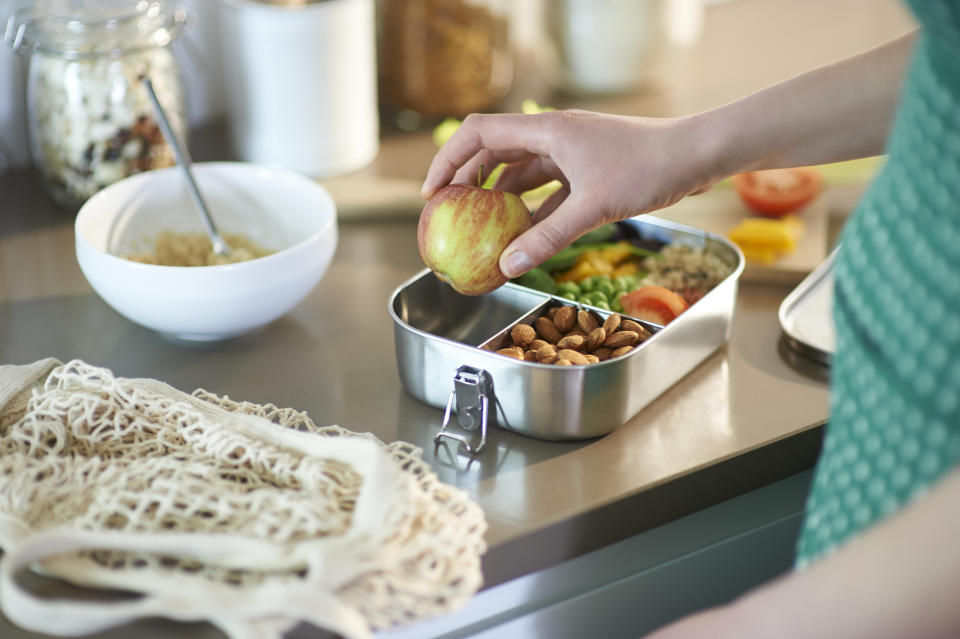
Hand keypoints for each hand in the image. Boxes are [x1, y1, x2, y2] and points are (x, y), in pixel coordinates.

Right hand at [420, 110, 719, 277]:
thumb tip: (508, 266)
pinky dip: (533, 209)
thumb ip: (548, 237)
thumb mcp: (593, 206)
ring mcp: (571, 152)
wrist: (697, 155)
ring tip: (482, 229)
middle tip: (450, 215)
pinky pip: (548, 188)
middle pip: (494, 152)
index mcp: (546, 130)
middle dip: (468, 182)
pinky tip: (525, 235)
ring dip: (500, 198)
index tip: (432, 193)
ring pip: (521, 172)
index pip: (478, 134)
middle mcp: (553, 135)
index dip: (448, 160)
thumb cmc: (648, 168)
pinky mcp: (587, 169)